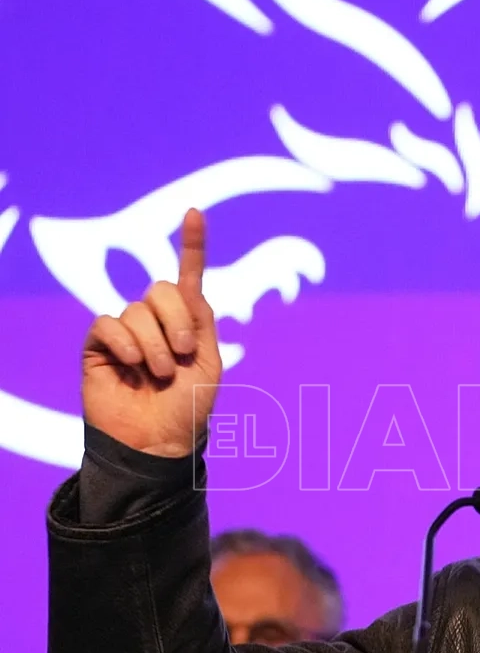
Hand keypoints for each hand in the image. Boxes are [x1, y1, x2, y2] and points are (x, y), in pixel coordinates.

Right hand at [81, 209, 222, 457]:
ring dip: (155, 344)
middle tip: (182, 354)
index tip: (194, 211)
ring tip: (158, 374)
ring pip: (137, 311)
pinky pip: (108, 323)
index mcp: (186, 322)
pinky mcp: (98, 345)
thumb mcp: (207, 359)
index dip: (192, 244)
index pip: (187, 276)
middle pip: (161, 289)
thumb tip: (189, 285)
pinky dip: (125, 343)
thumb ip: (200, 319)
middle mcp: (154, 321)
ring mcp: (125, 332)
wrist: (160, 441)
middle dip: (176, 321)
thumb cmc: (188, 406)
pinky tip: (133, 366)